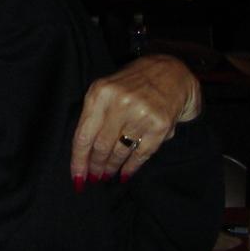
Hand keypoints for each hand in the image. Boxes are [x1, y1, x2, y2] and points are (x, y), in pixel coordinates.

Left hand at [69, 54, 201, 190]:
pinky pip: (140, 154)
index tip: (77, 177)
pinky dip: (131, 167)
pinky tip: (124, 174)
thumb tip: (83, 154)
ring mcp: (141, 114)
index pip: (83, 135)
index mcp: (100, 93)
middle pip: (100, 146)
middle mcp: (119, 103)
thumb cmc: (133, 83)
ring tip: (106, 176)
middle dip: (95, 166)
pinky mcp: (160, 126)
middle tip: (93, 177)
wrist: (172, 73)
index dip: (78, 160)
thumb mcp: (107, 90)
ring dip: (111, 168)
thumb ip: (94, 116)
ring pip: (119, 151)